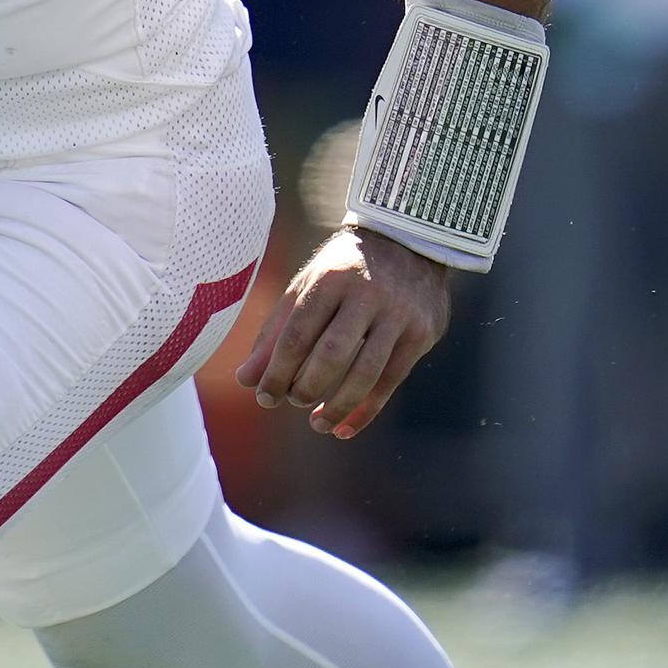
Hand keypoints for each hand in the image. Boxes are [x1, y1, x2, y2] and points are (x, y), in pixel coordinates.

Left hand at [232, 227, 450, 439]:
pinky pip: (390, 381)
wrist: (407, 241)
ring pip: (365, 374)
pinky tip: (344, 426)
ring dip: (337, 407)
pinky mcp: (421, 332)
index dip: (276, 372)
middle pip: (331, 356)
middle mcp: (366, 294)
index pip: (296, 335)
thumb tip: (246, 379)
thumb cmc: (342, 271)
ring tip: (317, 424)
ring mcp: (398, 314)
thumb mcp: (306, 287)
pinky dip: (366, 410)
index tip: (263, 396)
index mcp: (329, 279)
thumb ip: (276, 333)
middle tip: (291, 402)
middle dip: (306, 388)